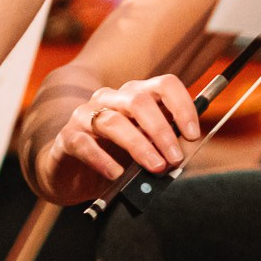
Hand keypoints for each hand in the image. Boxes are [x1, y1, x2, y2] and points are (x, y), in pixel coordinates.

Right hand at [45, 73, 201, 202]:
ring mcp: (85, 116)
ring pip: (112, 121)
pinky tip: (116, 173)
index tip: (192, 134)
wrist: (72, 175)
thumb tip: (182, 155)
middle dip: (161, 131)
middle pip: (138, 101)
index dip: (182, 106)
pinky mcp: (68, 138)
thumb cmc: (114, 157)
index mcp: (134, 96)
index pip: (163, 85)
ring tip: (156, 168)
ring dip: (139, 146)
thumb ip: (162, 145)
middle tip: (175, 159)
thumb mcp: (144, 148)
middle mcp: (109, 100)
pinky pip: (84, 144)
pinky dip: (102, 159)